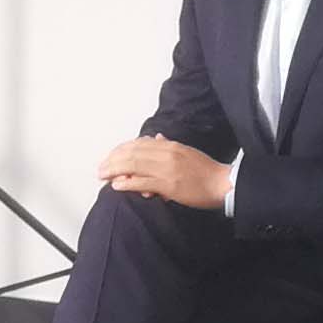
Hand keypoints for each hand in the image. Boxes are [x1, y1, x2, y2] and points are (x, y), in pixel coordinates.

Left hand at [98, 134, 230, 210]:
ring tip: (103, 176)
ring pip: (134, 166)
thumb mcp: (186, 152)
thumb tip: (154, 137)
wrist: (222, 184)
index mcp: (170, 145)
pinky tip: (116, 185)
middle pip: (132, 153)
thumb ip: (168, 145)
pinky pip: (143, 182)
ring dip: (115, 170)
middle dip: (113, 160)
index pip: (138, 143)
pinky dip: (127, 183)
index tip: (110, 157)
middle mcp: (166, 154)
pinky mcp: (169, 185)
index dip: (121, 150)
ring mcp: (166, 169)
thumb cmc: (205, 171)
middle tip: (101, 168)